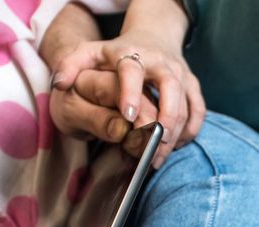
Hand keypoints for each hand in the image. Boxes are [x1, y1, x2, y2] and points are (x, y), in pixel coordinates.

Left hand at [48, 1, 203, 166]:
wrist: (153, 37)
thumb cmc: (116, 55)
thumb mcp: (90, 53)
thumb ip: (71, 66)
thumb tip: (59, 84)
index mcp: (133, 54)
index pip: (133, 70)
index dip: (131, 92)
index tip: (128, 116)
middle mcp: (161, 63)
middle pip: (171, 88)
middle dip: (165, 118)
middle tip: (153, 145)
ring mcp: (181, 74)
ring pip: (187, 104)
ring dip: (176, 133)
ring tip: (159, 156)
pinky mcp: (193, 86)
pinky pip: (198, 111)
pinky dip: (190, 131)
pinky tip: (174, 147)